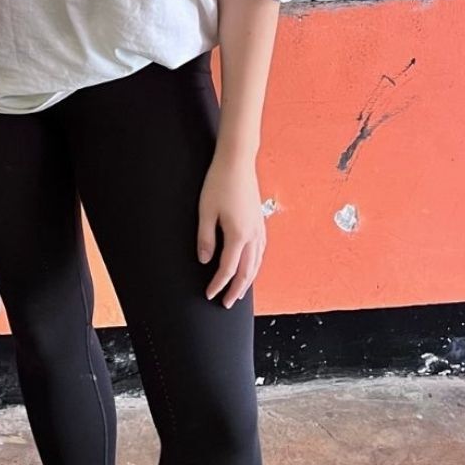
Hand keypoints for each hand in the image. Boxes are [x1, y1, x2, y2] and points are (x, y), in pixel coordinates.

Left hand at [197, 152, 265, 307]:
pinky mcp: (260, 221)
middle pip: (246, 271)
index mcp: (238, 235)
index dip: (217, 284)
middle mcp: (252, 235)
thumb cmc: (219, 182)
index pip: (227, 269)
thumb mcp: (205, 211)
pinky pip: (261, 250)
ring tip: (239, 291)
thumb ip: (205, 238)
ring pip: (256, 263)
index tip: (209, 294)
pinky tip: (251, 265)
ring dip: (247, 280)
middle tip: (227, 303)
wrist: (237, 161)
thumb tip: (204, 260)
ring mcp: (259, 228)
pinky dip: (256, 264)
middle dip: (236, 290)